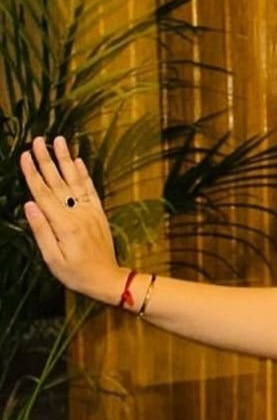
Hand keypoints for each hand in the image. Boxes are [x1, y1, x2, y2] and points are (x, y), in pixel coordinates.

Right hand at [19, 134, 124, 303]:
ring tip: (60, 140)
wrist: (107, 279)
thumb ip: (41, 231)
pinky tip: (78, 161)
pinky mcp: (98, 214)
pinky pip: (90, 190)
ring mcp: (90, 212)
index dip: (33, 174)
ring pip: (75, 181)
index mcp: (64, 225)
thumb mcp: (52, 259)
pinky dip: (84, 175)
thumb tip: (29, 205)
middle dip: (46, 160)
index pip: (43, 194)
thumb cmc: (76, 273)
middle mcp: (78, 214)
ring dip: (66, 160)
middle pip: (57, 182)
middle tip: (37, 140)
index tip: (25, 155)